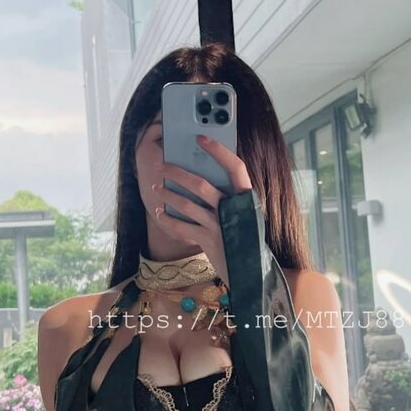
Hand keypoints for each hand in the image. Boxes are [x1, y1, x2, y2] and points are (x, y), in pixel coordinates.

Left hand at [153, 134, 252, 287]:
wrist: (252, 272)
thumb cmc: (245, 238)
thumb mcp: (245, 214)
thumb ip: (230, 197)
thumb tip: (202, 177)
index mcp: (247, 198)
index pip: (236, 166)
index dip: (219, 150)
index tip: (202, 138)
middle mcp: (234, 210)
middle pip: (201, 184)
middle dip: (177, 173)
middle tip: (163, 167)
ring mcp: (220, 226)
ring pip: (187, 204)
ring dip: (168, 195)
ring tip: (157, 188)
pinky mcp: (208, 241)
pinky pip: (182, 227)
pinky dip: (168, 219)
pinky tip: (161, 213)